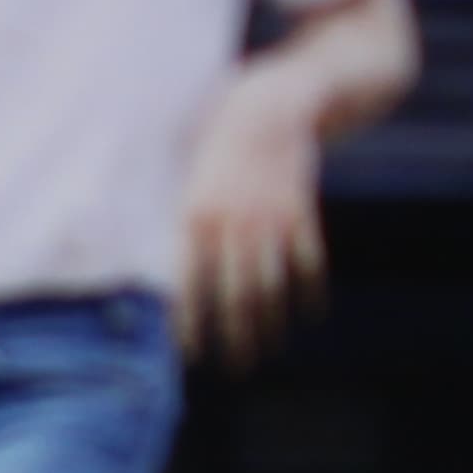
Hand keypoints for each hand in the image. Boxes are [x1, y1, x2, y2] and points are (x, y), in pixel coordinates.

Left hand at [177, 72, 329, 367]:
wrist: (270, 103)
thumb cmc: (215, 142)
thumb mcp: (184, 179)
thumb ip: (179, 225)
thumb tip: (164, 274)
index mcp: (194, 220)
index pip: (188, 287)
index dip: (190, 325)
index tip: (191, 356)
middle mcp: (232, 226)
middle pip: (234, 298)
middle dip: (236, 339)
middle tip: (236, 369)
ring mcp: (270, 220)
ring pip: (271, 287)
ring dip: (271, 324)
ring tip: (267, 349)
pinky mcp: (301, 212)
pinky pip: (307, 262)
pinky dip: (308, 290)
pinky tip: (306, 312)